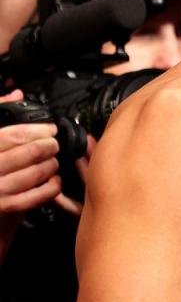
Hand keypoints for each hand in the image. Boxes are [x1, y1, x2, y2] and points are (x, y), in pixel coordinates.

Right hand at [0, 90, 61, 216]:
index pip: (14, 134)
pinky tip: (54, 181)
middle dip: (49, 146)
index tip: (50, 129)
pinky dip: (51, 187)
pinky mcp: (5, 207)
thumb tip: (15, 95)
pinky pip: (36, 196)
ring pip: (35, 173)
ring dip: (51, 165)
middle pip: (29, 152)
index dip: (38, 130)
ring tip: (53, 161)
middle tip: (54, 145)